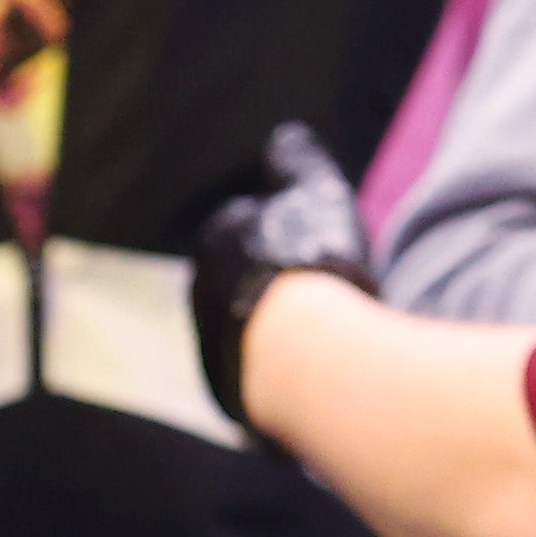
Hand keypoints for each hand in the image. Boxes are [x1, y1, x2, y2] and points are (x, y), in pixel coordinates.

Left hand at [192, 121, 378, 430]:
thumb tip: (284, 137)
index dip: (293, 237)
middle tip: (331, 294)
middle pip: (247, 286)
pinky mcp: (232, 398)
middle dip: (279, 288)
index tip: (324, 247)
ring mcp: (212, 351)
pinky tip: (323, 374)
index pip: (253, 229)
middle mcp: (202, 297)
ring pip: (253, 334)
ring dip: (282, 334)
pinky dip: (287, 374)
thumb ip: (296, 161)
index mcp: (215, 242)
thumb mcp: (313, 190)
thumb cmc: (311, 264)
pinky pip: (264, 378)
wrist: (305, 357)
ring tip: (333, 338)